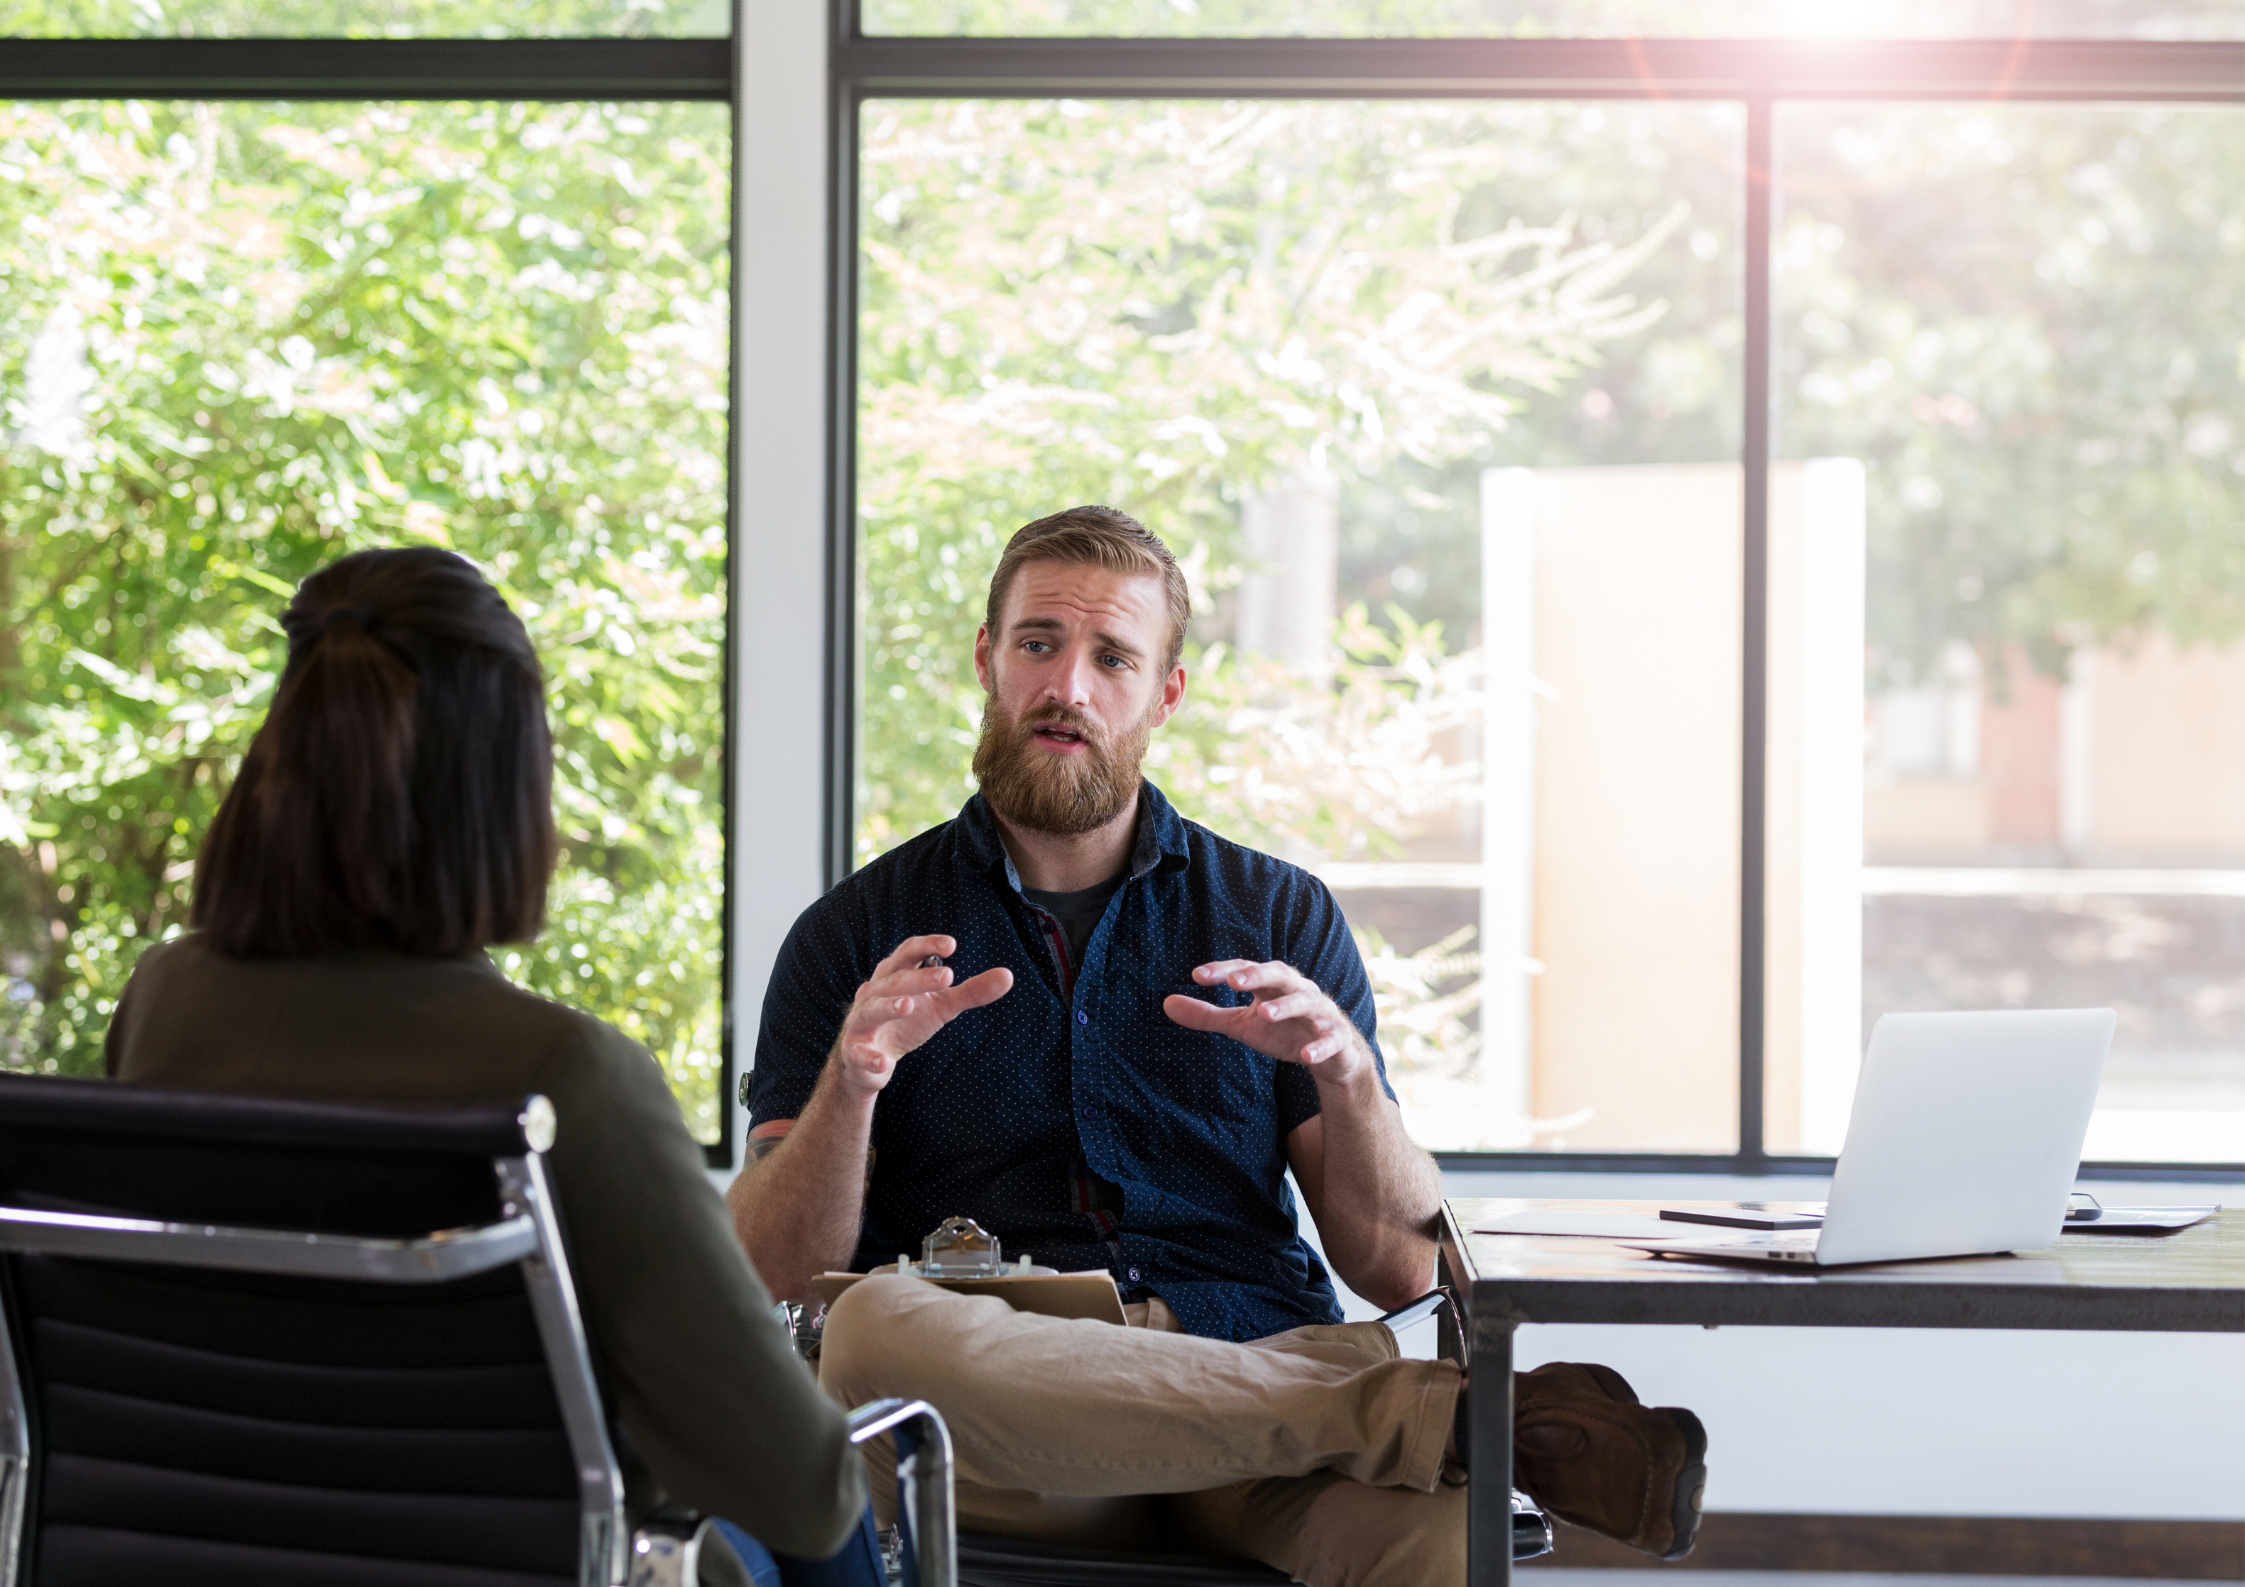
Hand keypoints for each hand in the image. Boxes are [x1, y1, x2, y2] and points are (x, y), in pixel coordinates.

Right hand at [831, 935, 1012, 1099]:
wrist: (867, 1062)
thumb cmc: (906, 1023)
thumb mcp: (941, 1006)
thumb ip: (971, 991)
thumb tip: (1008, 976)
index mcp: (894, 976)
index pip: (908, 953)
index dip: (927, 945)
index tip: (952, 944)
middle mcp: (874, 994)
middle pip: (894, 979)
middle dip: (919, 978)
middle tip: (949, 976)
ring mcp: (861, 1022)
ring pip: (872, 1010)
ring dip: (888, 1007)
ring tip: (908, 1005)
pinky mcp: (854, 1051)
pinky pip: (860, 1053)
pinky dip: (871, 1058)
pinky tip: (884, 1063)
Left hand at [1162, 959, 1372, 1090]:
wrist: (1332, 1057)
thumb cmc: (1283, 1032)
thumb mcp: (1242, 1025)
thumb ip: (1208, 1015)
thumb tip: (1166, 1004)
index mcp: (1273, 985)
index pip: (1247, 970)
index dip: (1224, 970)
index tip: (1198, 975)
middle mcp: (1298, 991)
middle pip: (1279, 975)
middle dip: (1258, 975)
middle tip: (1234, 980)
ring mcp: (1321, 1014)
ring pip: (1307, 1002)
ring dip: (1287, 1006)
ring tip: (1266, 1014)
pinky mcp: (1339, 1038)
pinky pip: (1331, 1039)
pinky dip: (1320, 1045)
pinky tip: (1306, 1055)